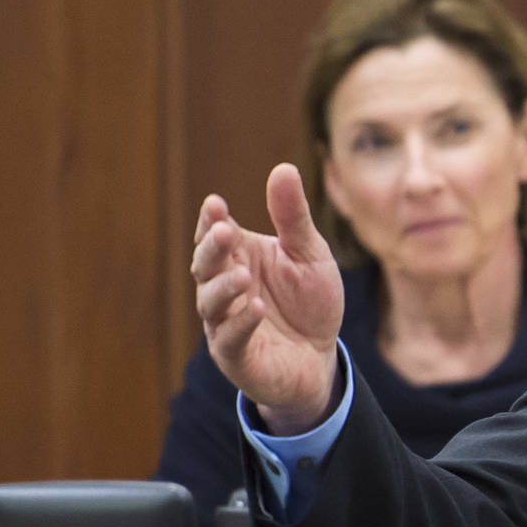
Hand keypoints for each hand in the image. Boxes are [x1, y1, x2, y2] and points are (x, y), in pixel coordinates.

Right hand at [192, 163, 343, 431]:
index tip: (215, 205)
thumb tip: (283, 168)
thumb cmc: (309, 303)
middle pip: (205, 265)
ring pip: (211, 303)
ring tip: (244, 275)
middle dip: (211, 249)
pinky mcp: (237, 356)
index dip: (211, 221)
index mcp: (238, 258)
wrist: (321, 358)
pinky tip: (255, 309)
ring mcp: (225, 323)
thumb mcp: (310, 255)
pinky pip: (230, 339)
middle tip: (224, 233)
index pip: (215, 235)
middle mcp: (223, 288)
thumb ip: (293, 218)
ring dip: (224, 287)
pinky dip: (240, 324)